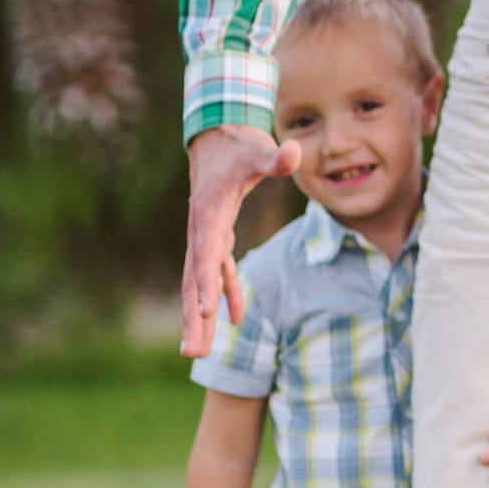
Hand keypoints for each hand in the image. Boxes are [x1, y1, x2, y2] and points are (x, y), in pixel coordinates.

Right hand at [182, 126, 300, 358]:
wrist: (218, 134)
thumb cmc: (239, 142)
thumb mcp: (258, 147)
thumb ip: (276, 157)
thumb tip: (296, 151)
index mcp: (209, 212)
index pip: (207, 253)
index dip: (207, 283)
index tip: (207, 313)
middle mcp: (201, 229)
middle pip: (195, 280)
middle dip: (193, 318)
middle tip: (192, 353)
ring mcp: (206, 235)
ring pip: (201, 283)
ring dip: (201, 318)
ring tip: (198, 353)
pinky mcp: (216, 235)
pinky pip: (220, 272)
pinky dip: (227, 293)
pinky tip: (235, 320)